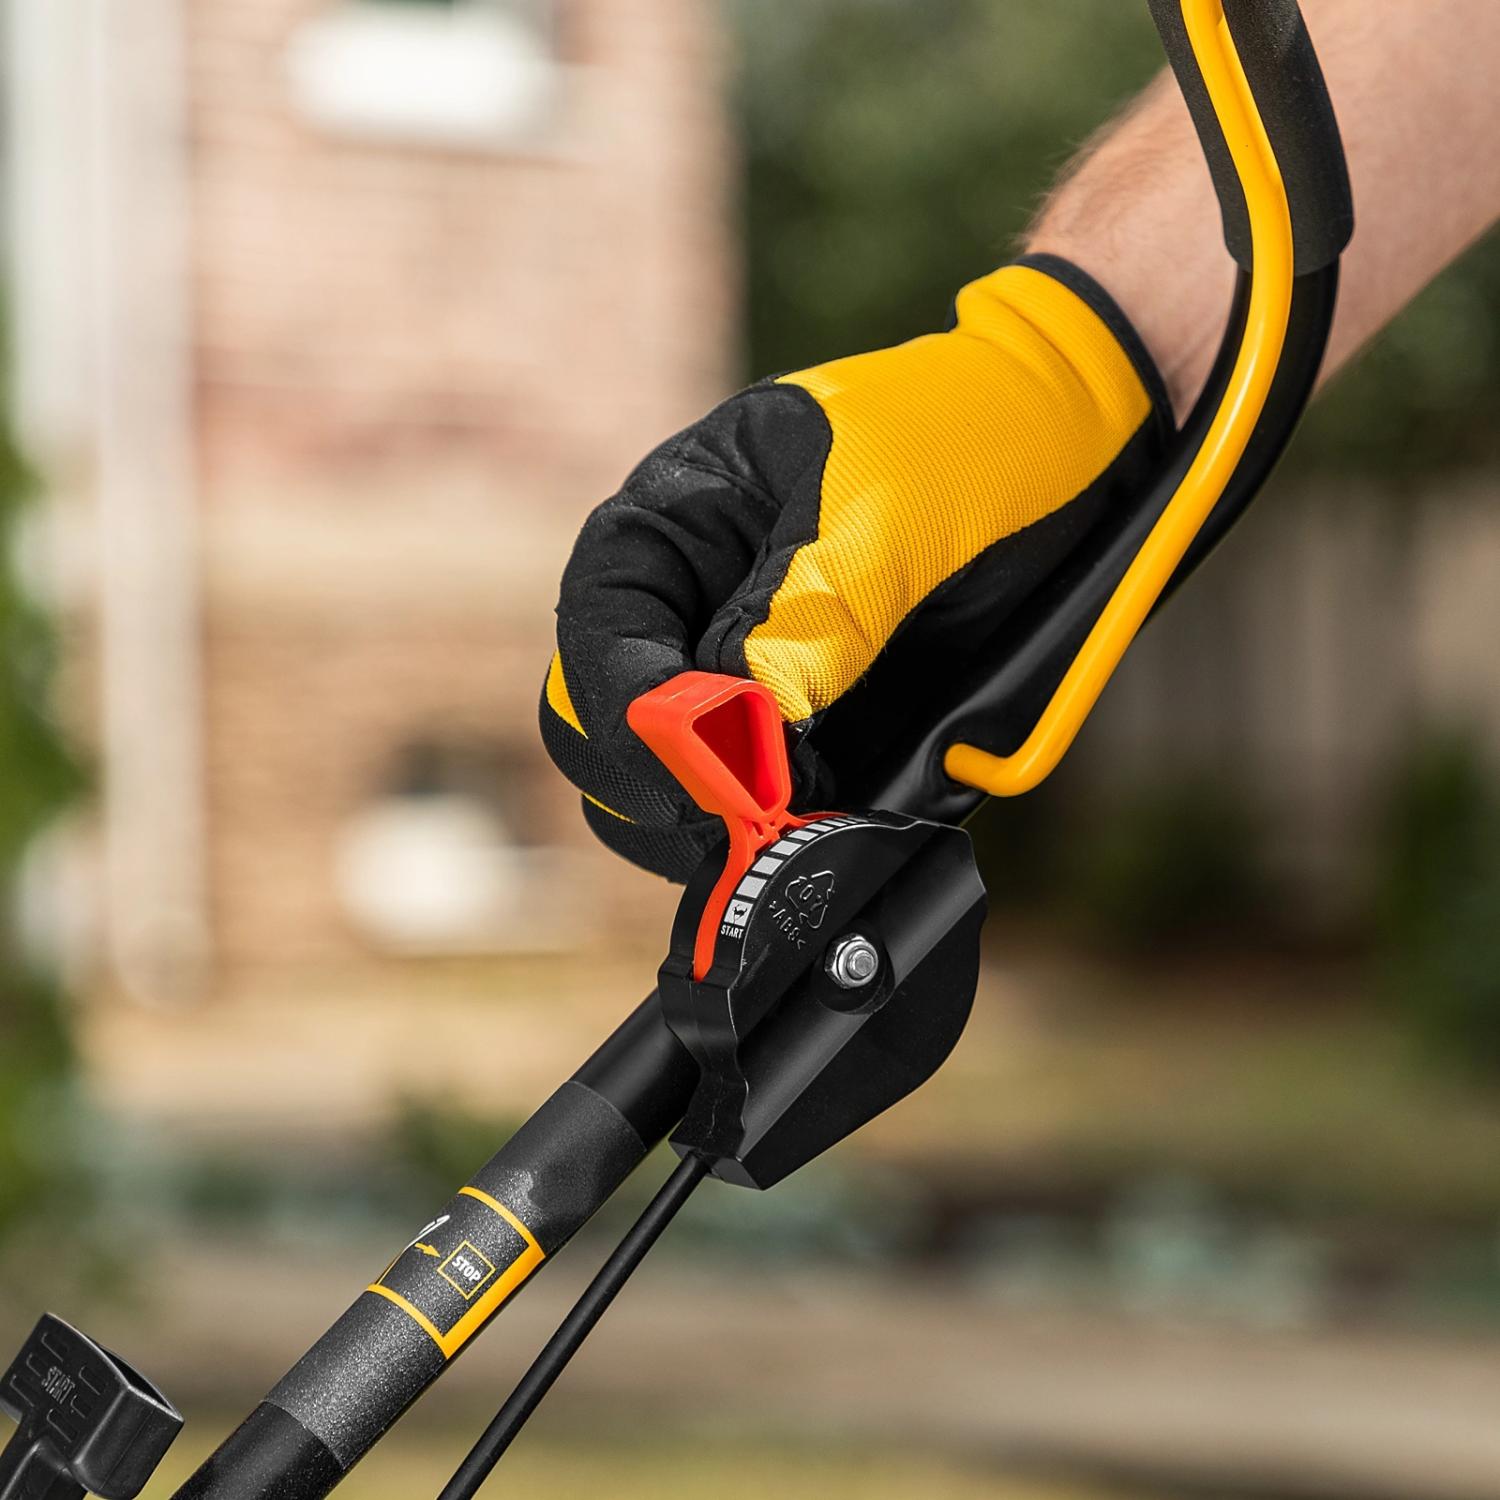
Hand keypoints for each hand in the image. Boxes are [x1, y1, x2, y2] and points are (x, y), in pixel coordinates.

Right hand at [541, 255, 1171, 879]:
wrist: (1077, 451)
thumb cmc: (964, 441)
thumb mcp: (876, 517)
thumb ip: (799, 624)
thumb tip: (745, 745)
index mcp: (677, 519)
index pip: (598, 627)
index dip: (625, 703)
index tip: (696, 757)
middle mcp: (695, 604)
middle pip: (609, 723)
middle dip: (661, 780)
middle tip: (743, 817)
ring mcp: (750, 674)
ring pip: (677, 780)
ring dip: (718, 818)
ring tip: (801, 824)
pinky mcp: (813, 728)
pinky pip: (765, 799)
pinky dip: (784, 829)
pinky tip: (831, 828)